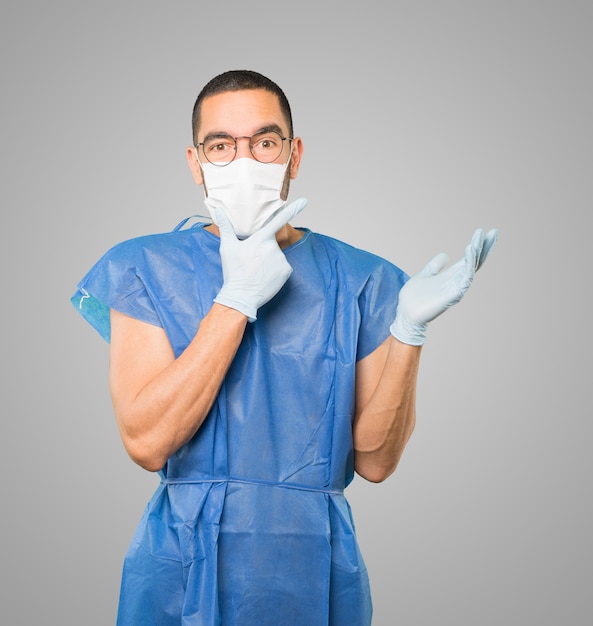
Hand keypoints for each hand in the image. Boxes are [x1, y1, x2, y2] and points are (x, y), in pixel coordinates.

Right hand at [213, 198, 307, 320]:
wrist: (241, 296)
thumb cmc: (234, 271)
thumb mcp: (227, 248)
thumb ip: (225, 227)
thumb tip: (219, 209)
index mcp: (260, 238)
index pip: (278, 220)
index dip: (293, 209)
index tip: (305, 200)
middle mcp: (274, 247)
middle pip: (271, 244)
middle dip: (263, 251)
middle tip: (251, 263)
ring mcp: (281, 260)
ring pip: (276, 256)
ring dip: (269, 261)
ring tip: (257, 271)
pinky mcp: (286, 271)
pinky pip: (282, 267)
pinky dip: (275, 271)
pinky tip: (265, 277)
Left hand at [390, 228, 498, 344]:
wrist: (406, 314)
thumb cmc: (414, 298)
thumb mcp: (425, 274)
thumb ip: (435, 265)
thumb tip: (446, 255)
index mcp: (451, 275)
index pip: (469, 258)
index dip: (479, 246)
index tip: (487, 231)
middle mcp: (456, 281)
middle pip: (475, 261)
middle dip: (484, 247)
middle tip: (494, 231)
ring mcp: (456, 288)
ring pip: (471, 267)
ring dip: (477, 251)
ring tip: (479, 236)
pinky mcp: (453, 295)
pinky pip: (465, 278)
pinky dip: (468, 264)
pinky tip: (469, 250)